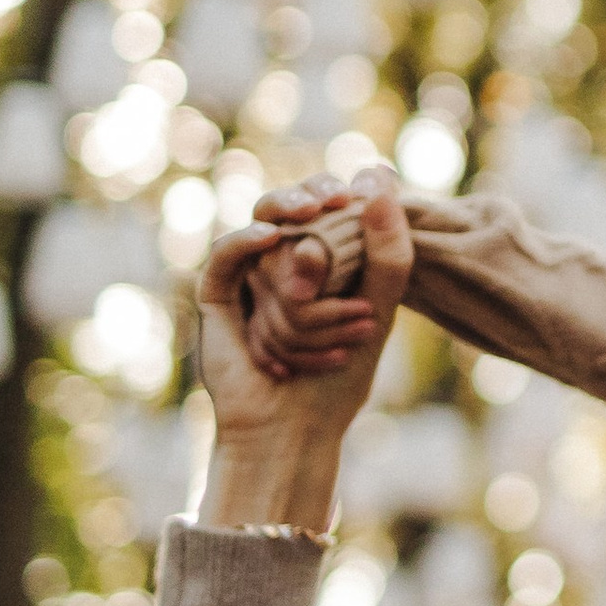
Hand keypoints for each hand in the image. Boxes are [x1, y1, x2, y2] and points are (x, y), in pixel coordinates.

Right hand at [223, 174, 382, 380]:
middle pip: (292, 207)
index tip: (367, 184)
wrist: (295, 430)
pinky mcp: (218, 297)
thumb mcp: (377, 308)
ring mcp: (249, 279)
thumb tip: (379, 176)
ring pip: (265, 231)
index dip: (343, 189)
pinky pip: (224, 255)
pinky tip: (271, 236)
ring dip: (293, 221)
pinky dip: (245, 239)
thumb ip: (388, 253)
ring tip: (317, 211)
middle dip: (315, 192)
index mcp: (323, 266)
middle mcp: (283, 267)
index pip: (329, 208)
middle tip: (338, 194)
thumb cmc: (340, 378)